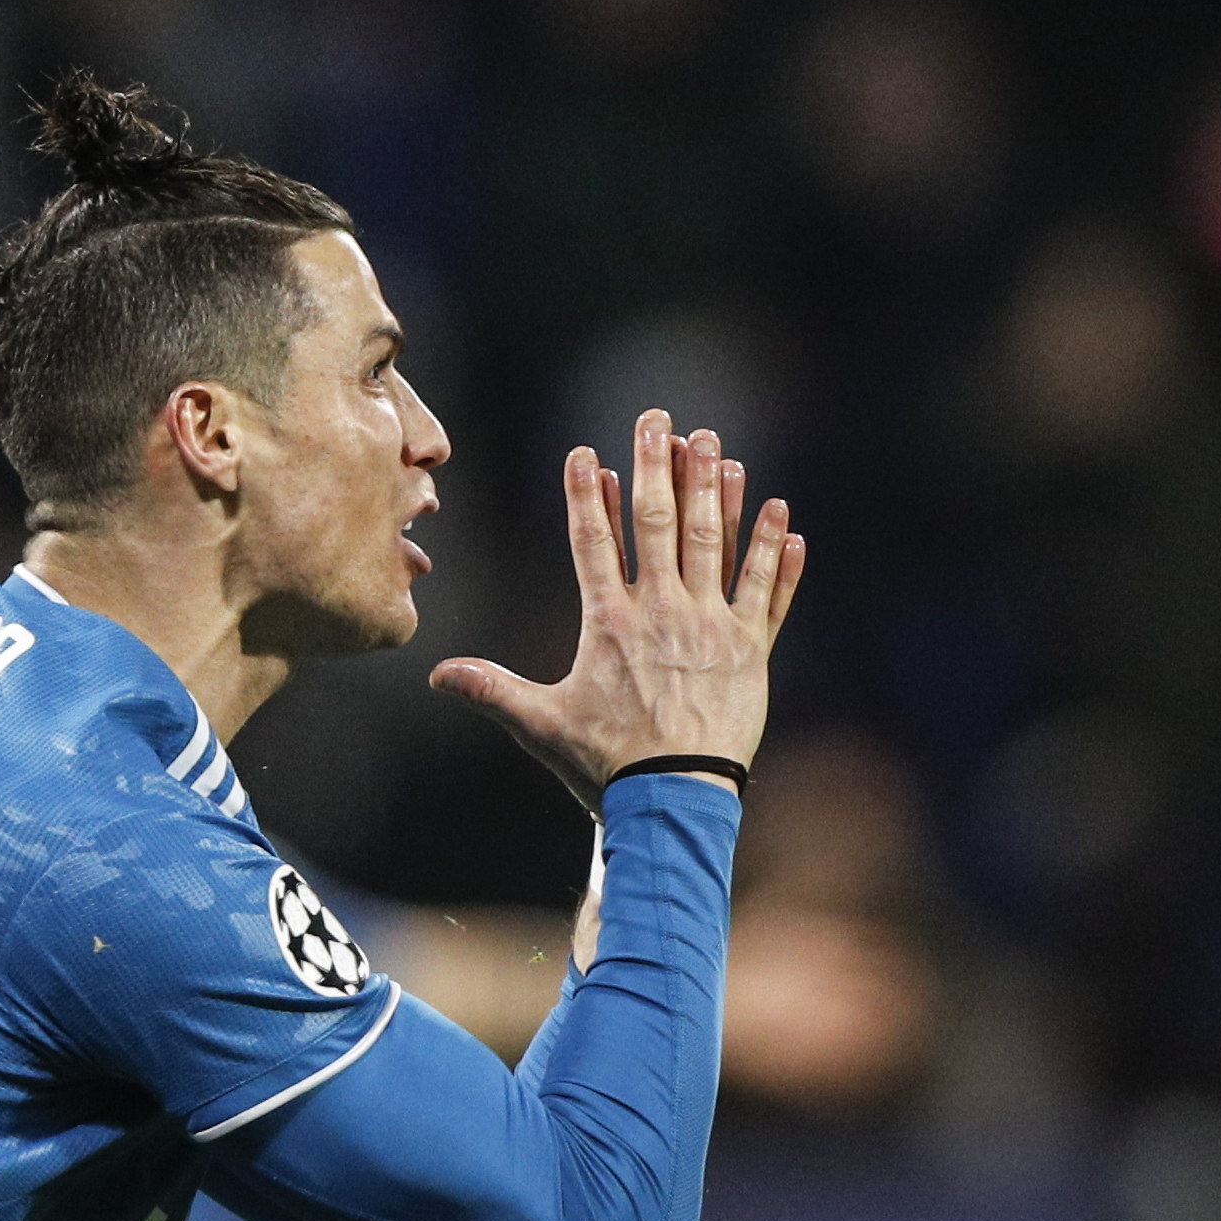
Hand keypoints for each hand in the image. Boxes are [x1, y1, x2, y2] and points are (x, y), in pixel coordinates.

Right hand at [431, 409, 804, 812]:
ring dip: (717, 493)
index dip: (586, 494)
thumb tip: (436, 676)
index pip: (593, 542)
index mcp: (611, 622)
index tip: (586, 453)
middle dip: (657, 466)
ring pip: (717, 544)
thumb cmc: (606, 765)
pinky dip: (776, 555)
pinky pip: (767, 593)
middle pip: (659, 523)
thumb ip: (492, 691)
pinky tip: (783, 516)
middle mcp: (663, 612)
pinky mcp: (750, 651)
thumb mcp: (540, 725)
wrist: (675, 800)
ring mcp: (712, 627)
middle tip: (660, 420)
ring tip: (717, 450)